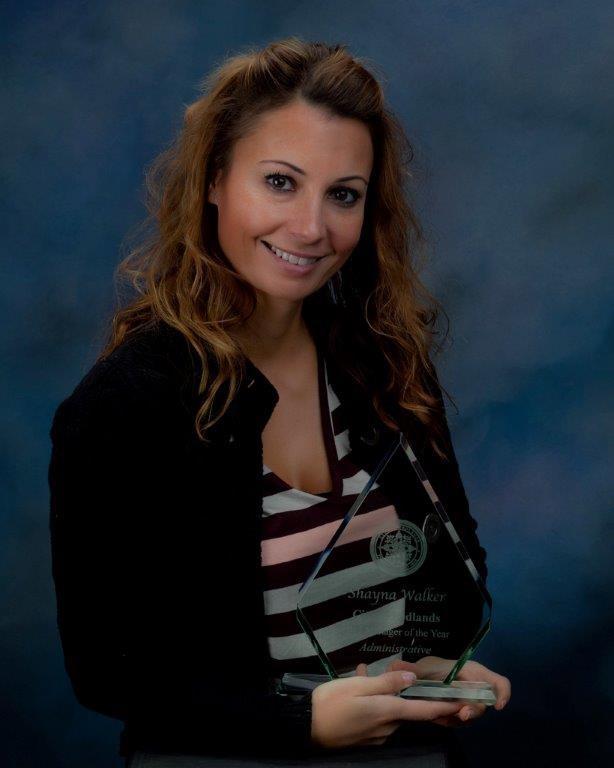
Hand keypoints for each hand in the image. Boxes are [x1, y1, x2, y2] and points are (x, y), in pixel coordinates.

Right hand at [310, 669, 470, 748]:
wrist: (306, 727)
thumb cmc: (331, 702)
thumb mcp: (357, 685)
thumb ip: (386, 683)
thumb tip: (412, 679)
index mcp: (388, 712)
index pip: (423, 710)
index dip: (444, 706)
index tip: (462, 701)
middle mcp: (388, 727)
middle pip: (406, 709)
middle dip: (403, 691)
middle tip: (386, 670)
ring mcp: (377, 735)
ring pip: (390, 711)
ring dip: (383, 694)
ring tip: (361, 674)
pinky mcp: (366, 738)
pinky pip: (378, 717)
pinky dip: (373, 702)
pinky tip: (356, 687)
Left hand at [365, 657, 510, 726]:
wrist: (425, 678)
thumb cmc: (433, 668)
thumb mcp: (424, 665)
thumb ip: (413, 667)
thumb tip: (395, 667)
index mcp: (474, 673)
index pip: (499, 683)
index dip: (503, 694)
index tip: (497, 706)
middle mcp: (474, 690)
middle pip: (483, 704)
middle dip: (473, 711)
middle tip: (461, 714)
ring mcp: (466, 704)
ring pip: (468, 716)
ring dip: (455, 718)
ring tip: (441, 716)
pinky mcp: (457, 714)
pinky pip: (455, 722)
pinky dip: (446, 721)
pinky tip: (436, 717)